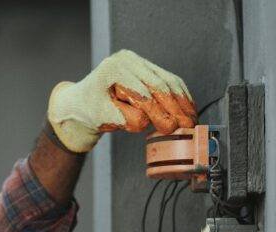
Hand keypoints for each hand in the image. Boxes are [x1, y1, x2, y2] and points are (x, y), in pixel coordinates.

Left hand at [47, 49, 196, 152]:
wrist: (83, 101)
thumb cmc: (90, 109)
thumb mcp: (101, 116)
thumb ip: (122, 118)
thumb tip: (145, 121)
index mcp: (114, 68)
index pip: (141, 92)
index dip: (158, 111)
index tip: (170, 127)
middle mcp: (128, 59)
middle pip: (159, 84)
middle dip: (175, 107)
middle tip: (187, 125)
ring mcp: (139, 61)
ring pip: (168, 80)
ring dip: (182, 101)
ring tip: (192, 119)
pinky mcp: (147, 68)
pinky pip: (169, 80)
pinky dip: (180, 96)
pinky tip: (188, 109)